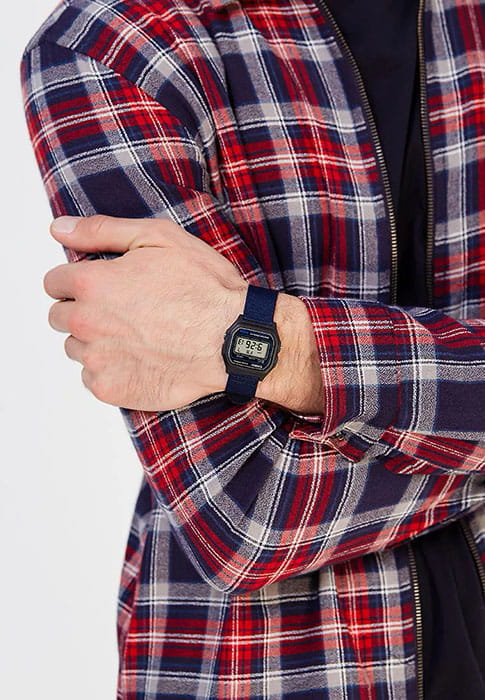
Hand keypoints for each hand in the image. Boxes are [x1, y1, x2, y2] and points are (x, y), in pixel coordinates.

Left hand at [44, 215, 247, 410]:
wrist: (233, 339)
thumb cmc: (205, 289)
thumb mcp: (159, 238)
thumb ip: (102, 231)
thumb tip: (60, 227)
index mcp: (93, 284)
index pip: (54, 282)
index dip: (78, 280)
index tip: (99, 285)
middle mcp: (86, 323)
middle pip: (60, 316)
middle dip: (84, 310)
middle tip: (123, 310)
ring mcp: (97, 360)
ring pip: (76, 348)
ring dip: (96, 342)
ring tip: (136, 335)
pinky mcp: (111, 389)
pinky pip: (92, 378)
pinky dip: (110, 370)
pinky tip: (140, 358)